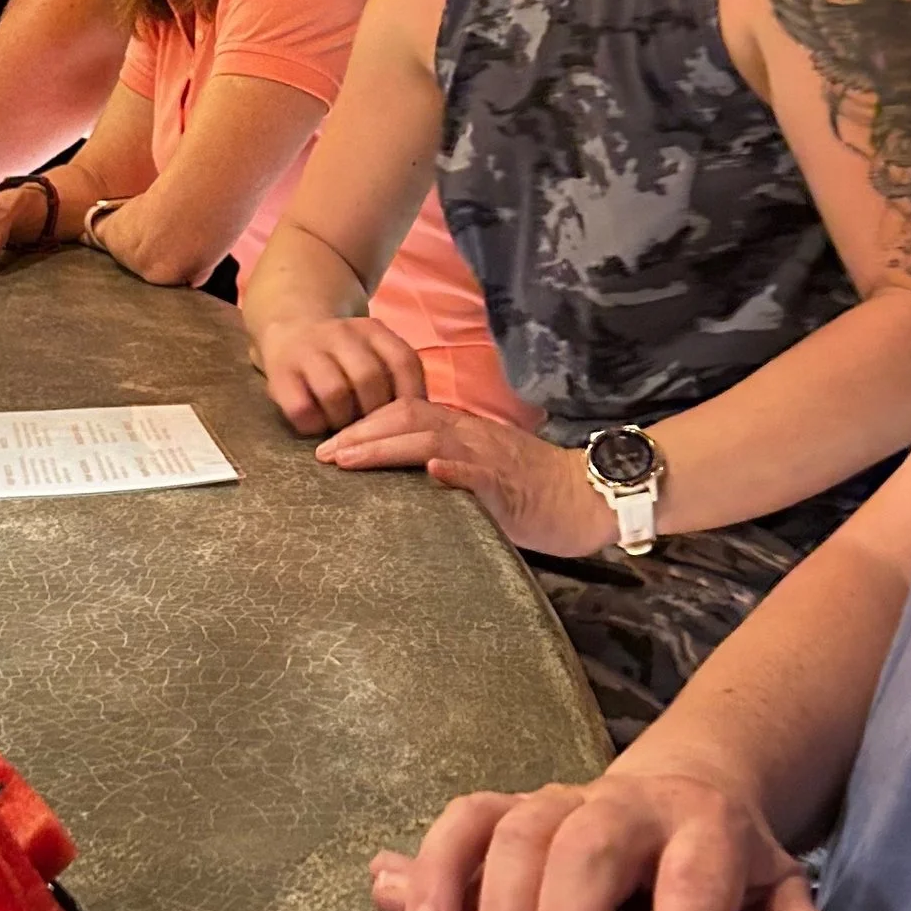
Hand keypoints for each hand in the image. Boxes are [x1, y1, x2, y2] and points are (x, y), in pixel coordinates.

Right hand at [252, 314, 428, 435]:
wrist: (289, 326)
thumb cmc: (343, 356)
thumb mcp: (374, 351)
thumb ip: (397, 376)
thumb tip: (425, 423)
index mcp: (373, 330)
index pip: (403, 362)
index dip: (411, 397)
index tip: (410, 421)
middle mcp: (341, 334)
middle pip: (369, 378)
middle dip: (374, 414)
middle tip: (373, 430)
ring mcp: (308, 350)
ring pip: (335, 391)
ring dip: (343, 421)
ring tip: (345, 430)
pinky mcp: (279, 372)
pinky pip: (302, 408)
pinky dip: (314, 425)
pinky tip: (319, 425)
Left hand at [315, 400, 605, 556]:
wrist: (588, 497)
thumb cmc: (533, 491)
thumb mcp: (481, 471)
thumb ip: (445, 468)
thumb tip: (403, 479)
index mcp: (462, 430)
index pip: (405, 412)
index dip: (364, 425)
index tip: (330, 446)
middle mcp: (471, 434)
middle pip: (407, 417)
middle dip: (361, 434)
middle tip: (323, 455)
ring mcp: (490, 456)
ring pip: (433, 437)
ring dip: (387, 446)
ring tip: (350, 459)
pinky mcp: (510, 485)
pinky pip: (480, 471)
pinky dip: (454, 468)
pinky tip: (430, 470)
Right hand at [369, 764, 882, 910]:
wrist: (681, 794)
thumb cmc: (730, 875)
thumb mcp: (781, 903)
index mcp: (707, 826)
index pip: (691, 891)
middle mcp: (629, 804)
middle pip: (586, 854)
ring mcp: (562, 801)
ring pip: (516, 835)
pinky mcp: (510, 810)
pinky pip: (463, 822)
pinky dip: (434, 867)